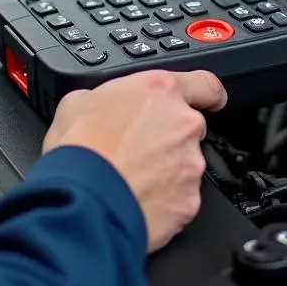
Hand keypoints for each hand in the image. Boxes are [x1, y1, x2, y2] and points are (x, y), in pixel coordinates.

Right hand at [42, 70, 227, 252]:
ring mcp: (190, 164)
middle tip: (138, 148)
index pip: (206, 84)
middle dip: (170, 137)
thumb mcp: (78, 101)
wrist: (82, 201)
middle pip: (191, 127)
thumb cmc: (79, 151)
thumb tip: (100, 105)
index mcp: (160, 90)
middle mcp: (183, 123)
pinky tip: (136, 198)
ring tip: (131, 177)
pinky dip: (164, 199)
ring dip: (166, 169)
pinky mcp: (188, 201)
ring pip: (186, 164)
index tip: (208, 101)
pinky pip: (181, 197)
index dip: (206, 94)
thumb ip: (105, 96)